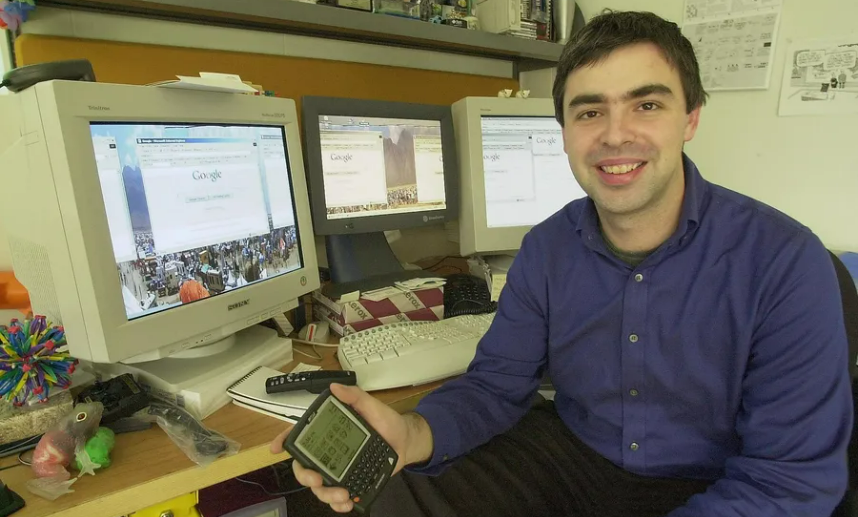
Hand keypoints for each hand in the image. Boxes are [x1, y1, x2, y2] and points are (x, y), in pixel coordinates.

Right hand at [270, 383, 433, 513]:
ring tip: (341, 494)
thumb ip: (354, 397)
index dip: (284, 441)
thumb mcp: (372, 406)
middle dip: (305, 476)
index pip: (302, 436)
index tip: (275, 448)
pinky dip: (338, 504)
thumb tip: (335, 388)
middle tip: (317, 479)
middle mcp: (330, 452)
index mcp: (330, 432)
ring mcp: (339, 469)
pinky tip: (346, 503)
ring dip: (325, 494)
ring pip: (320, 487)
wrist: (407, 442)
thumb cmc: (387, 422)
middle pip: (305, 467)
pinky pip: (337, 498)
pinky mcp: (351, 482)